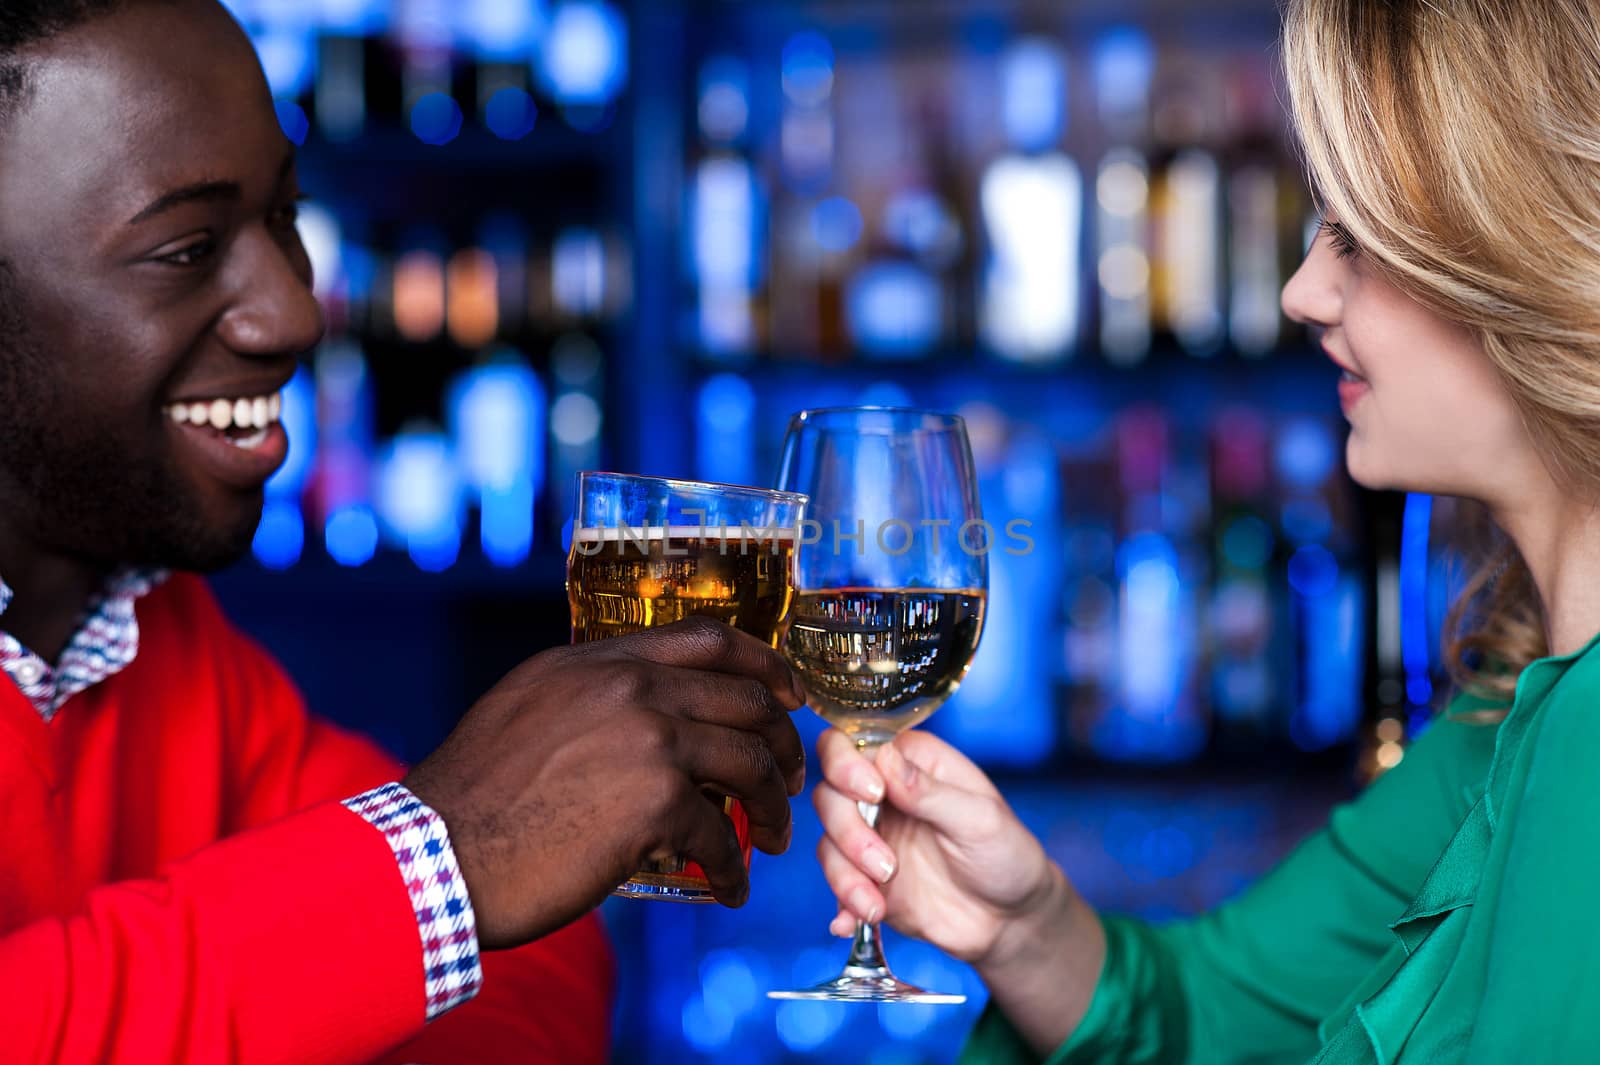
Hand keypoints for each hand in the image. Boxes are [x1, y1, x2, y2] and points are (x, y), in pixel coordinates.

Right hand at [403, 616, 807, 949]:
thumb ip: (589, 696)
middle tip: (791, 778)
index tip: (790, 693)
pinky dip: (734, 867)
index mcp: (598, 661)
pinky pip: (720, 834)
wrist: (436, 852)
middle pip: (745, 700)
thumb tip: (644, 712)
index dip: (763, 663)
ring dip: (772, 806)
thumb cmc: (473, 796)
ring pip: (749, 763)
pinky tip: (730, 888)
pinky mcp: (654, 804)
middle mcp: (629, 688)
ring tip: (772, 838)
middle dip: (782, 743)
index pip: (706, 639)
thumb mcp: (527, 708)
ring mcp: (647, 740)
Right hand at [814, 728, 1071, 967]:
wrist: (1010, 920)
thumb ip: (930, 791)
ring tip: (878, 905)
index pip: (854, 745)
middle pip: (830, 794)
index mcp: (912, 764)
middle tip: (885, 865)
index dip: (848, 765)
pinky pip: (836, 884)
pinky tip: (847, 924)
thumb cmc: (1006, 855)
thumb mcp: (980, 819)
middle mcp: (883, 795)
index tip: (873, 794)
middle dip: (847, 830)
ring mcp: (872, 837)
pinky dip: (840, 905)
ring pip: (827, 842)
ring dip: (845, 875)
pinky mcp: (866, 878)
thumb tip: (885, 757)